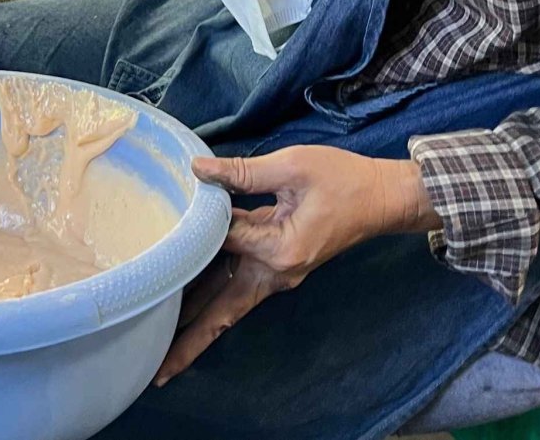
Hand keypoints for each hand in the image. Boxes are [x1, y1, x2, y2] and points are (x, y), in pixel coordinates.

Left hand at [154, 146, 440, 385]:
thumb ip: (243, 172)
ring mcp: (277, 276)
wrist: (383, 198)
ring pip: (229, 308)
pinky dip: (211, 299)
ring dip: (197, 327)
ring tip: (161, 353)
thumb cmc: (343, 179)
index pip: (220, 242)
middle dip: (190, 342)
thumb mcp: (293, 167)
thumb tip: (197, 168)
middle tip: (156, 373)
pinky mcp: (277, 268)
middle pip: (223, 313)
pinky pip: (238, 288)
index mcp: (280, 250)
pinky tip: (184, 300)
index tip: (172, 209)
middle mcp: (276, 273)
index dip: (195, 224)